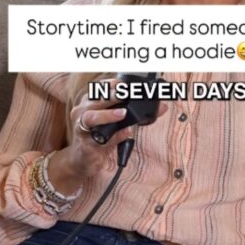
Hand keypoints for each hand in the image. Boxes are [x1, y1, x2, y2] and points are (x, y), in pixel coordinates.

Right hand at [47, 79, 167, 193]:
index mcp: (90, 102)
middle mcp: (83, 111)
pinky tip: (125, 133)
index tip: (124, 84)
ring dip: (107, 115)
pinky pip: (100, 140)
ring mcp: (82, 128)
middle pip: (95, 99)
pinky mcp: (86, 144)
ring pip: (91, 117)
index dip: (112, 84)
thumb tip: (162, 107)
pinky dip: (114, 137)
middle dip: (110, 95)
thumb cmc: (100, 137)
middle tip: (124, 93)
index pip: (99, 88)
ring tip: (122, 113)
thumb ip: (136, 114)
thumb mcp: (118, 123)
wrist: (83, 161)